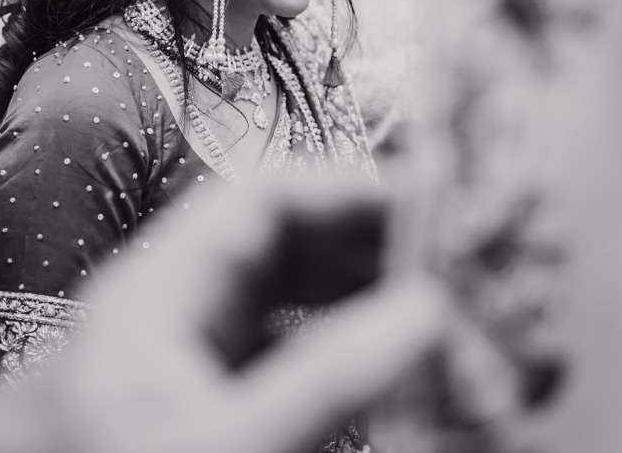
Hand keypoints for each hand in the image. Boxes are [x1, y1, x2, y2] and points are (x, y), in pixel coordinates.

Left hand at [0, 179, 449, 452]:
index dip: (349, 192)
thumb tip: (425, 315)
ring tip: (444, 310)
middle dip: (372, 249)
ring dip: (363, 302)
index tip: (430, 205)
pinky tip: (390, 373)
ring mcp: (190, 362)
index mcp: (162, 289)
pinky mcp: (204, 403)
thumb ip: (323, 380)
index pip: (263, 202)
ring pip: (292, 305)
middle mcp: (177, 312)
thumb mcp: (219, 436)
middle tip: (459, 261)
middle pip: (287, 248)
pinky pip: (285, 360)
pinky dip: (341, 357)